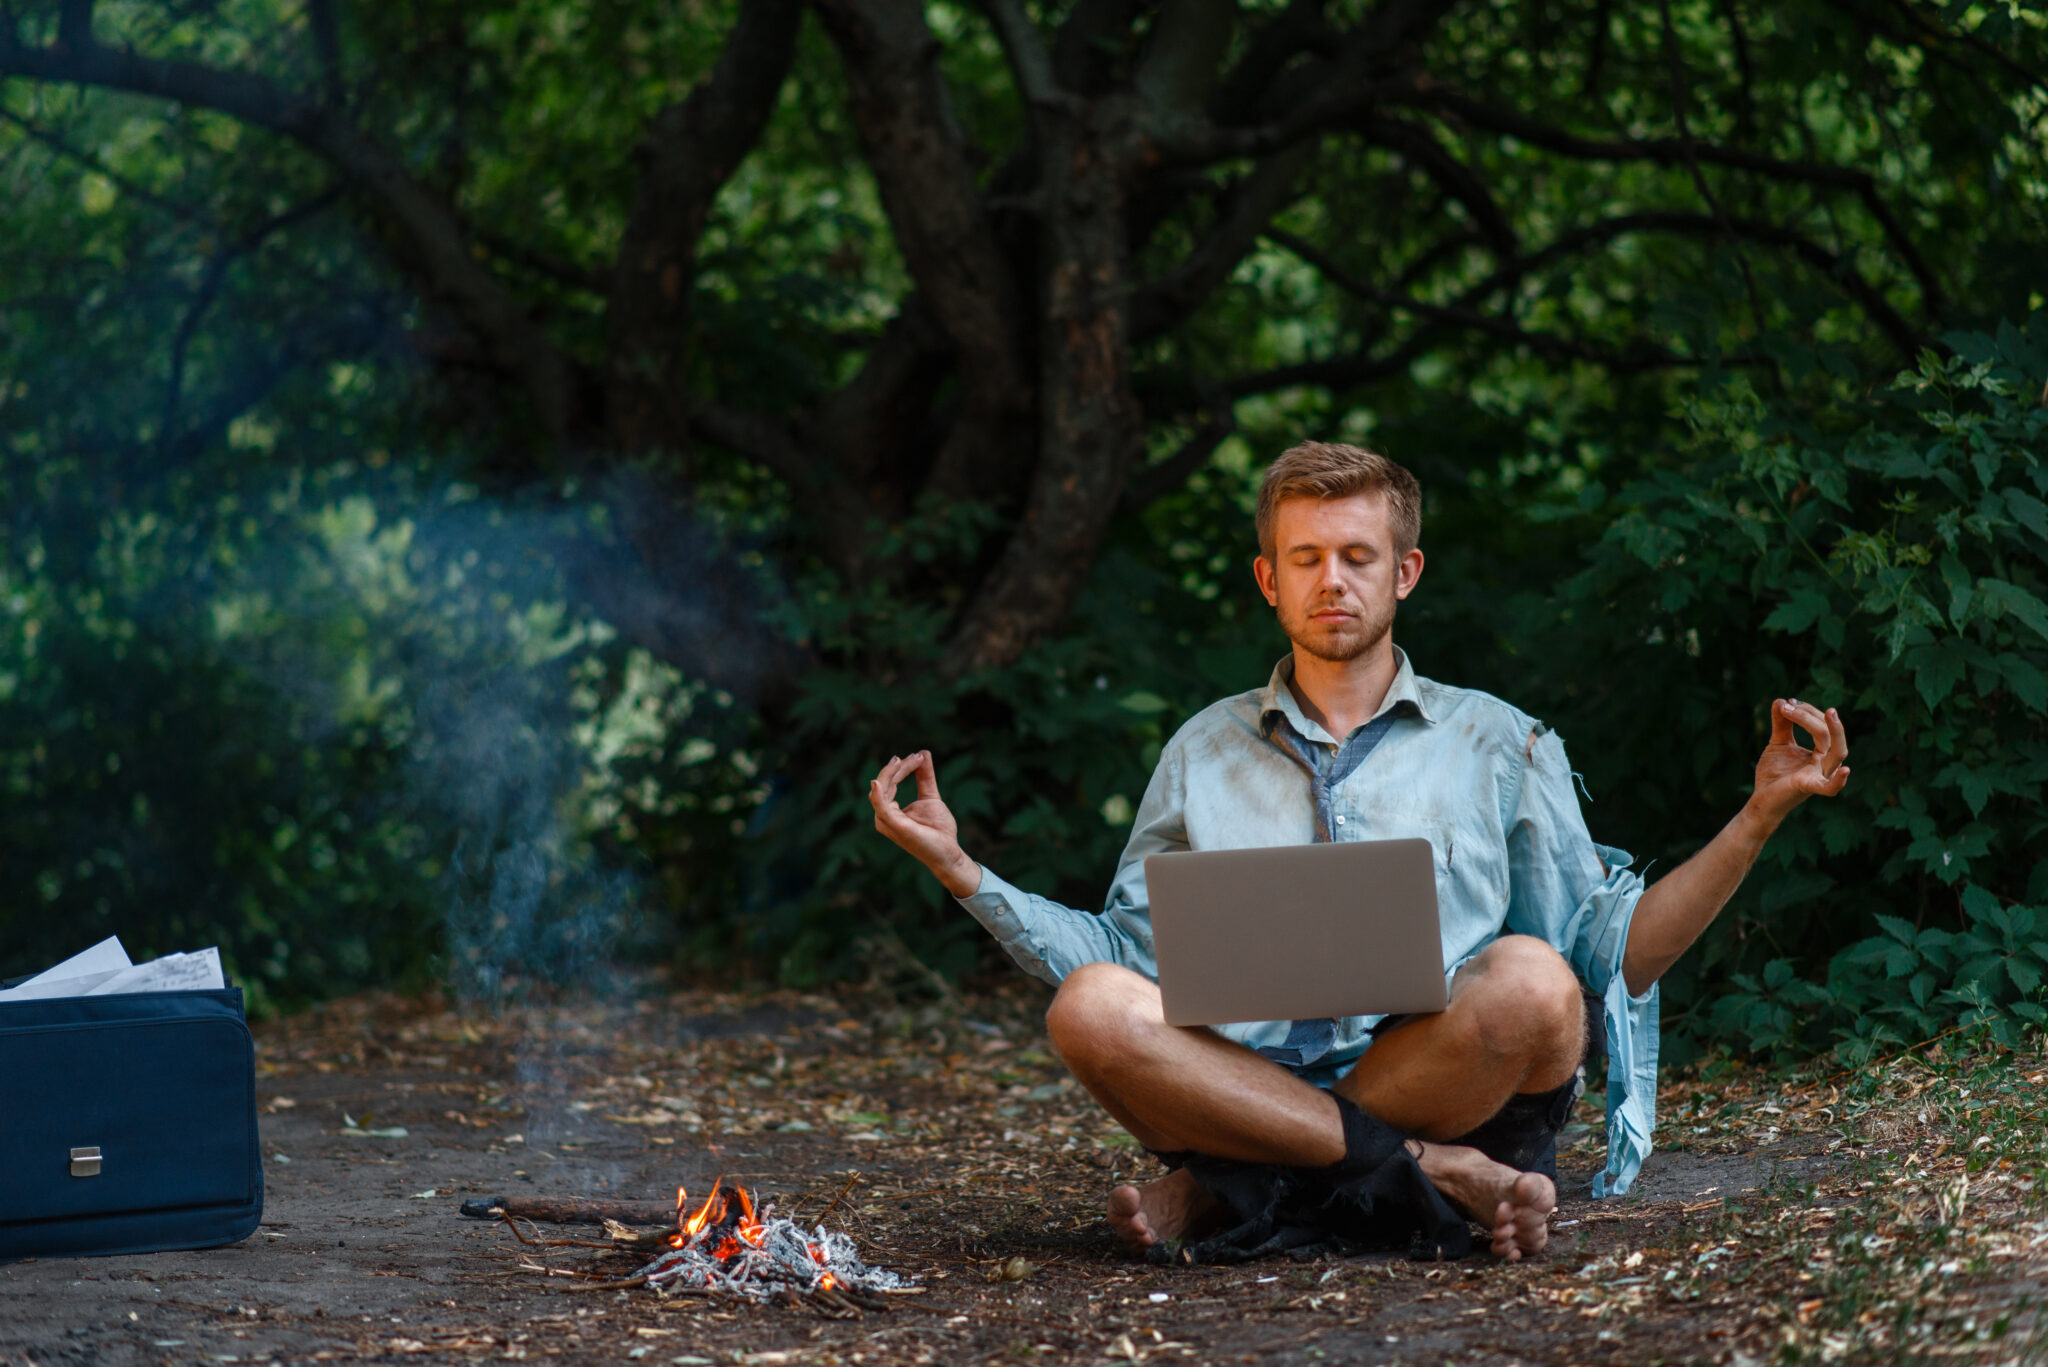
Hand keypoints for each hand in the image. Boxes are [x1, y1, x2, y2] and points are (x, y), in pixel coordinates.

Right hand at [868, 750, 981, 897]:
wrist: (949, 853)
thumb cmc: (938, 830)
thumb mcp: (930, 797)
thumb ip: (925, 777)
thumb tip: (923, 752)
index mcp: (889, 811)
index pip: (889, 782)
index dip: (902, 767)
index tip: (919, 756)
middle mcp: (883, 817)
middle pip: (883, 783)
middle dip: (900, 767)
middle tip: (917, 757)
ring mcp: (887, 822)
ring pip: (881, 789)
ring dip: (895, 772)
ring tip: (912, 760)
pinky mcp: (896, 826)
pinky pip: (881, 807)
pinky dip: (878, 794)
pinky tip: (878, 782)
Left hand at [1749, 698, 1850, 827]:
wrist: (1761, 798)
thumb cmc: (1774, 773)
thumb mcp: (1778, 743)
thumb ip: (1782, 724)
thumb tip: (1780, 700)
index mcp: (1820, 753)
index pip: (1822, 727)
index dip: (1807, 712)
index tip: (1787, 702)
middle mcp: (1825, 763)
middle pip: (1830, 736)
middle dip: (1812, 716)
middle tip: (1791, 704)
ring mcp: (1819, 775)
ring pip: (1837, 753)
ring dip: (1831, 731)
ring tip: (1829, 712)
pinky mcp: (1808, 787)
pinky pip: (1829, 787)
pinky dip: (1838, 781)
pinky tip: (1845, 771)